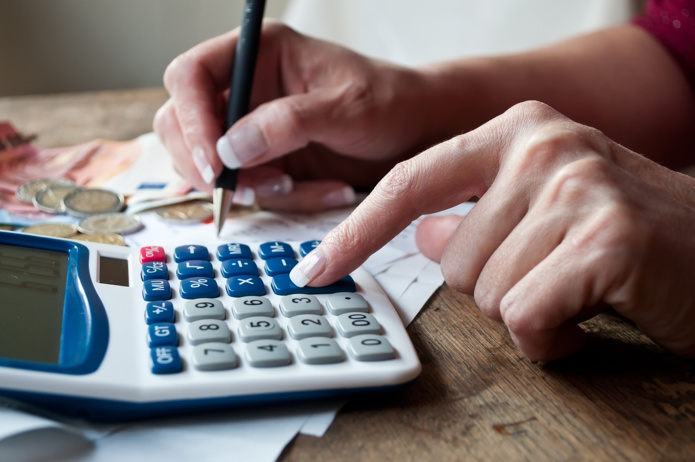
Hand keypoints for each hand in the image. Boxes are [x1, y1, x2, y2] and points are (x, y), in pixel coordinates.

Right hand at [154, 20, 430, 211]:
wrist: (414, 133)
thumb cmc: (388, 103)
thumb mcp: (346, 107)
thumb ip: (288, 122)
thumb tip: (230, 149)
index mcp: (258, 54)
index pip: (190, 76)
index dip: (191, 119)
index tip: (215, 162)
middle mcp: (245, 90)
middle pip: (181, 124)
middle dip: (210, 164)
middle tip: (248, 188)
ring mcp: (250, 129)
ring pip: (210, 165)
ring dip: (249, 186)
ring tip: (298, 183)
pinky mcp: (264, 161)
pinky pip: (247, 189)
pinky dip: (276, 199)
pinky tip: (318, 189)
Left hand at [290, 101, 694, 360]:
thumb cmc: (627, 235)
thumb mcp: (544, 207)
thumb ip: (475, 212)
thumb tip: (418, 233)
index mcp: (517, 132)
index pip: (409, 184)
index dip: (357, 233)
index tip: (317, 268)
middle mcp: (542, 147)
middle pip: (451, 260)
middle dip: (497, 287)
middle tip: (555, 273)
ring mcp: (576, 187)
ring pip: (487, 295)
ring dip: (530, 311)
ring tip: (580, 288)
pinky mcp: (605, 240)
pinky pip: (528, 319)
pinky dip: (554, 338)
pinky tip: (593, 312)